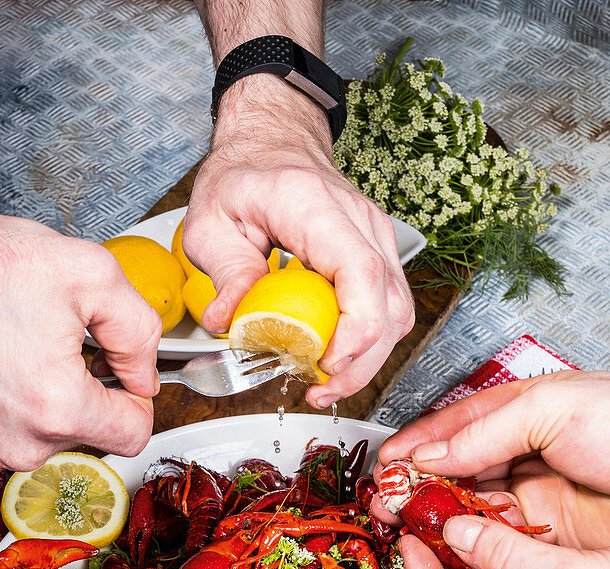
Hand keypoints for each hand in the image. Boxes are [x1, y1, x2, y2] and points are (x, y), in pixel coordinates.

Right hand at [0, 196, 162, 476]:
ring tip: (10, 357)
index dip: (135, 399)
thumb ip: (139, 331)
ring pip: (35, 444)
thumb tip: (145, 376)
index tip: (119, 378)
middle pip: (82, 437)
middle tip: (51, 348)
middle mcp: (16, 443)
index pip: (134, 434)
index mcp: (58, 407)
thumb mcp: (89, 273)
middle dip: (80, 396)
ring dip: (34, 409)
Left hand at [182, 76, 414, 406]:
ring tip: (324, 381)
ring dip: (368, 358)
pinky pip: (388, 307)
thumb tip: (229, 323)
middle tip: (319, 389)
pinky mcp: (378, 254)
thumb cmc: (244, 173)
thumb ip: (225, 272)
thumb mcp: (211, 220)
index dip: (355, 328)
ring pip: (398, 311)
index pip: (360, 271)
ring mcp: (376, 236)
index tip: (328, 363)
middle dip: (361, 362)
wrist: (272, 139)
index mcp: (313, 205)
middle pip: (389, 303)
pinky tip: (335, 357)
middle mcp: (358, 219)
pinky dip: (368, 342)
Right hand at [377, 371, 609, 563]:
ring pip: (471, 507)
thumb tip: (430, 454)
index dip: (419, 443)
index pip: (459, 425)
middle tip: (384, 500)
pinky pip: (496, 542)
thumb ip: (486, 431)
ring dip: (434, 514)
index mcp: (531, 411)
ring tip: (400, 523)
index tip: (385, 463)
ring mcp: (539, 499)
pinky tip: (442, 544)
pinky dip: (466, 543)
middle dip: (416, 483)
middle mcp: (530, 454)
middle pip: (457, 469)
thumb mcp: (555, 409)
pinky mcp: (549, 541)